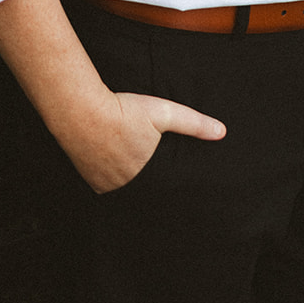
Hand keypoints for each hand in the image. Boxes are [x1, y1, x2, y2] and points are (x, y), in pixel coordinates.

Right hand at [70, 89, 225, 194]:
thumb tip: (222, 132)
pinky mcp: (92, 181)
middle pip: (145, 192)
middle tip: (156, 178)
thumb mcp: (164, 112)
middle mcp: (128, 185)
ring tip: (136, 171)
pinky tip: (116, 168)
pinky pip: (107, 188)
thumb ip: (193, 123)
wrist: (81, 111)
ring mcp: (107, 186)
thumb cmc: (124, 110)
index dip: (171, 189)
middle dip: (152, 186)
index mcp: (148, 174)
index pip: (165, 191)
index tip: (177, 190)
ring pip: (126, 191)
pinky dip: (114, 181)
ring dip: (132, 183)